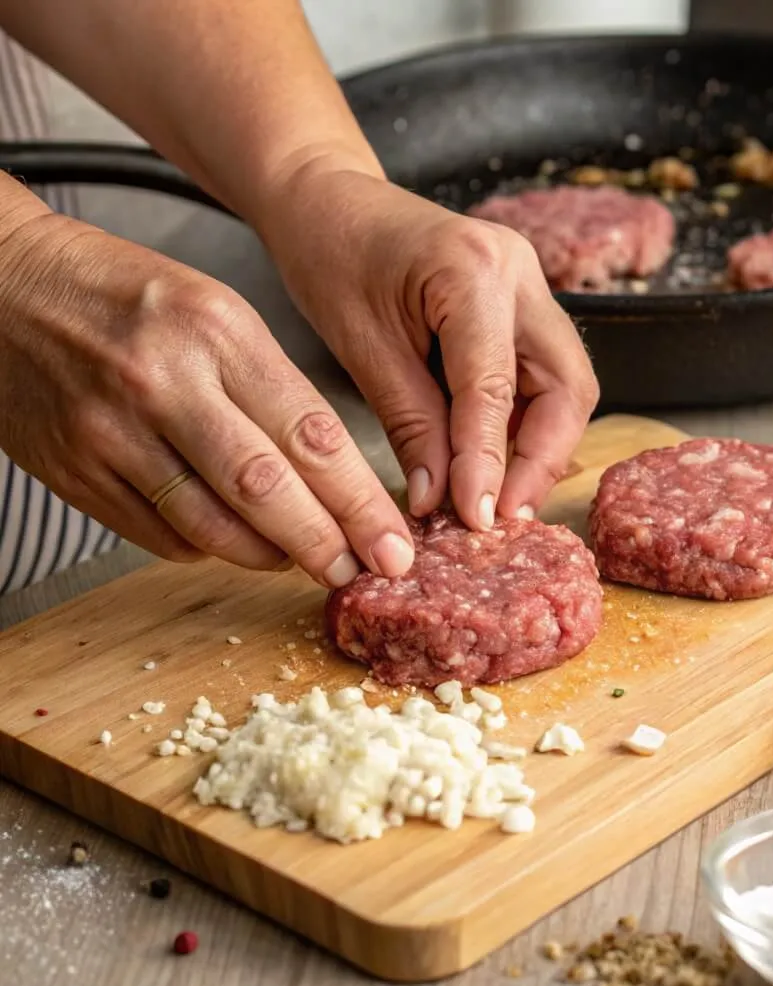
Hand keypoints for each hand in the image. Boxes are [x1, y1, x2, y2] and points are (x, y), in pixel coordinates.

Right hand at [0, 211, 414, 585]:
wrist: (2, 286)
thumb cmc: (124, 295)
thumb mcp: (215, 310)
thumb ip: (272, 387)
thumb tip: (329, 474)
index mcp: (216, 331)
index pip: (310, 433)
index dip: (361, 501)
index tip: (395, 542)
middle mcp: (164, 383)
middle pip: (265, 489)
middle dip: (326, 543)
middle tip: (364, 574)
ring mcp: (112, 433)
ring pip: (213, 526)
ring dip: (271, 556)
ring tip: (306, 562)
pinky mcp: (76, 472)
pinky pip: (161, 535)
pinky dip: (210, 548)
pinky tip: (235, 541)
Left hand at [256, 160, 599, 528]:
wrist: (328, 199)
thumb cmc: (331, 254)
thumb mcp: (361, 347)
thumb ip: (412, 425)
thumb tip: (443, 501)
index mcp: (473, 269)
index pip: (494, 386)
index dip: (488, 462)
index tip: (476, 519)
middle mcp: (520, 273)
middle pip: (567, 385)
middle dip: (543, 460)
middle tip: (505, 516)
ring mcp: (529, 287)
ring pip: (565, 384)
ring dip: (540, 447)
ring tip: (498, 499)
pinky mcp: (522, 307)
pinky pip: (542, 376)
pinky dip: (524, 424)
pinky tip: (494, 461)